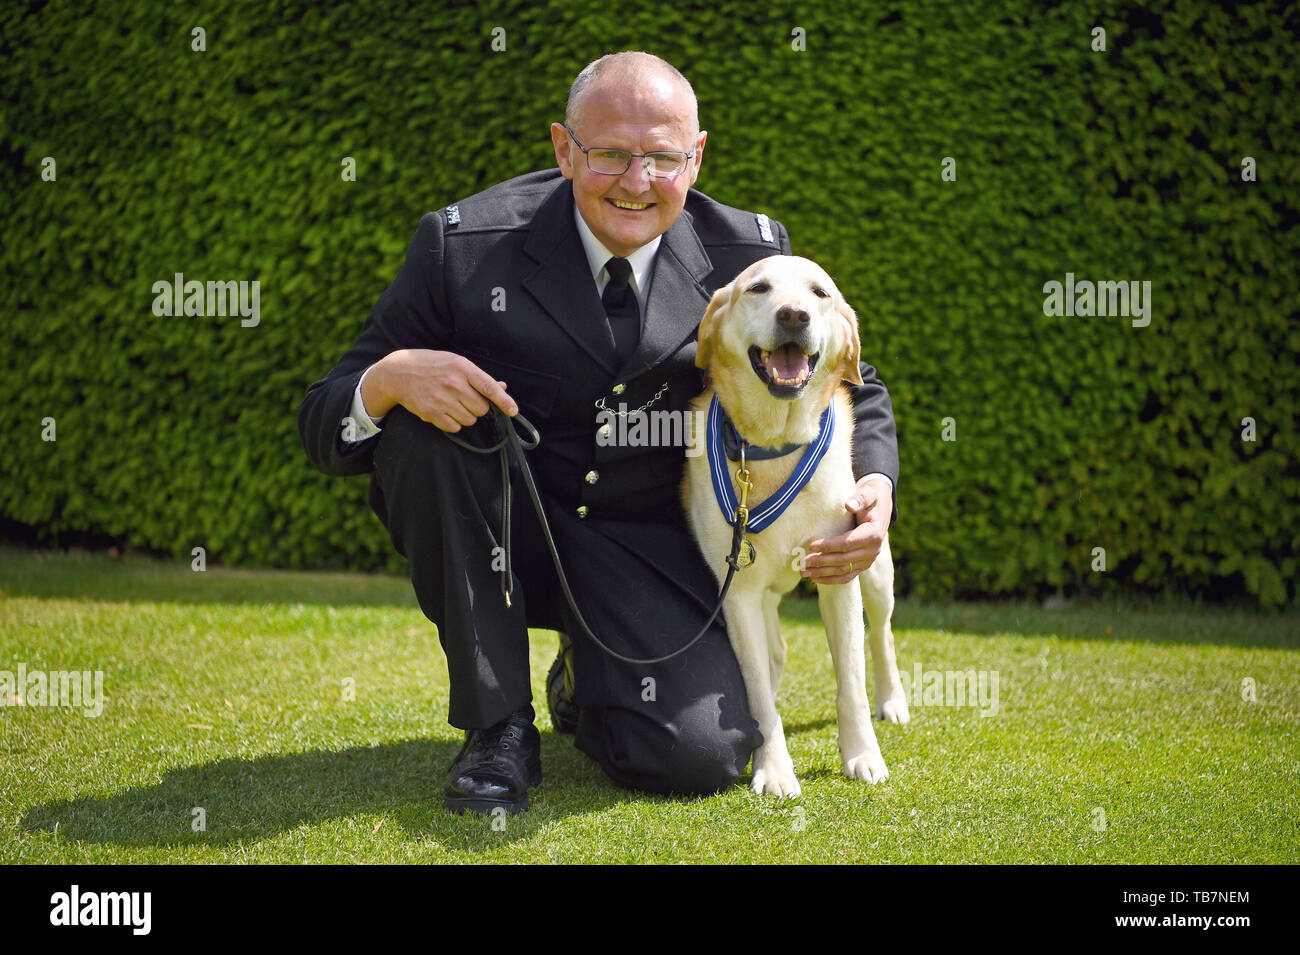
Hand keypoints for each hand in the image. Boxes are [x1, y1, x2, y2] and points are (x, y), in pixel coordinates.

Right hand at [363, 349, 517, 431]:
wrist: (397, 373)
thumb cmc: (431, 365)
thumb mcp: (454, 362)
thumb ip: (478, 377)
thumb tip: (502, 387)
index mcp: (461, 367)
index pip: (489, 387)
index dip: (504, 401)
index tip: (513, 411)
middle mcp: (452, 383)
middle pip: (481, 409)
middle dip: (477, 407)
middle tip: (465, 399)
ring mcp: (441, 399)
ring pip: (469, 420)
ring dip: (466, 416)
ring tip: (452, 403)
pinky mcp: (431, 413)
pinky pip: (455, 427)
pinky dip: (453, 423)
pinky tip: (444, 411)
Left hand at [801, 477, 891, 583]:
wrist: (880, 509)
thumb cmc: (870, 500)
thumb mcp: (868, 494)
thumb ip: (860, 498)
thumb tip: (849, 504)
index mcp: (873, 534)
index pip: (847, 543)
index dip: (829, 546)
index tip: (811, 546)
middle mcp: (872, 551)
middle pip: (843, 560)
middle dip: (822, 561)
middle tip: (803, 561)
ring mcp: (868, 560)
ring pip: (843, 571)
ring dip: (822, 573)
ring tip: (804, 572)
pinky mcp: (863, 566)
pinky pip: (847, 576)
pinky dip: (831, 580)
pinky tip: (815, 578)